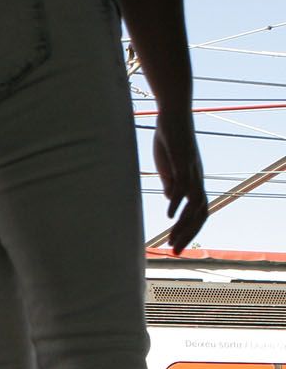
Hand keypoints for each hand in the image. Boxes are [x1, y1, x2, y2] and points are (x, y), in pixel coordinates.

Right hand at [154, 110, 206, 253]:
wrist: (173, 115)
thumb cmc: (169, 139)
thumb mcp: (168, 166)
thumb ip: (170, 183)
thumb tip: (170, 201)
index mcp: (194, 181)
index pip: (197, 213)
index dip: (189, 231)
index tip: (175, 246)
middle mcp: (197, 179)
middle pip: (200, 214)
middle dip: (188, 235)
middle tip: (175, 252)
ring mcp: (192, 172)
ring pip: (195, 206)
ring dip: (184, 226)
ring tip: (171, 240)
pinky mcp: (183, 164)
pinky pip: (183, 188)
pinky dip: (178, 205)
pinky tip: (168, 216)